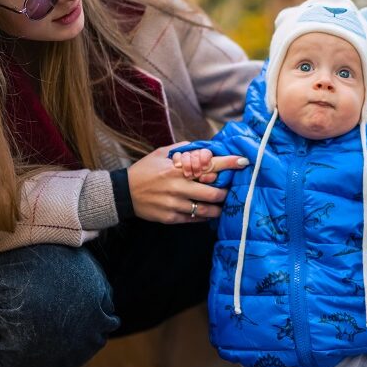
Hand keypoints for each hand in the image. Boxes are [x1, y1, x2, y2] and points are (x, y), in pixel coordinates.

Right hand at [128, 142, 250, 222]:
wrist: (123, 193)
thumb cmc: (144, 171)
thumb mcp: (161, 154)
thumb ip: (183, 149)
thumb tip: (204, 147)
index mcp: (177, 168)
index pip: (209, 165)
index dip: (228, 163)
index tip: (243, 162)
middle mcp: (178, 187)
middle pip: (213, 192)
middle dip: (226, 191)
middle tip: (231, 189)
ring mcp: (174, 204)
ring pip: (205, 210)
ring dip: (217, 208)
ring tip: (222, 205)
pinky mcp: (171, 218)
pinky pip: (194, 219)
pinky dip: (203, 216)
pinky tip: (206, 212)